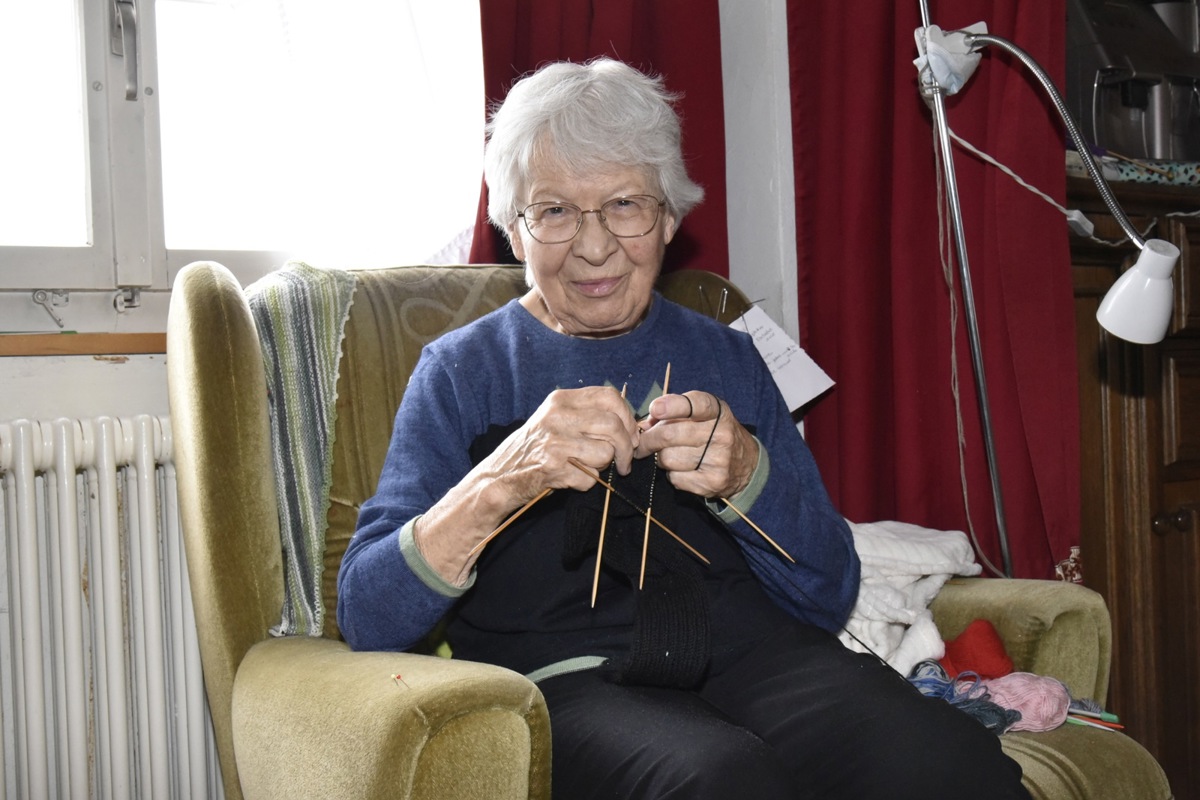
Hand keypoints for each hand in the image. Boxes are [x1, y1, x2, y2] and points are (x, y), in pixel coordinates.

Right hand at [484, 386, 639, 504]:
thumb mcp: (557, 419)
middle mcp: (557, 416)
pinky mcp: (552, 467)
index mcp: (561, 400)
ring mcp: (554, 441)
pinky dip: (587, 483)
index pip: (610, 397)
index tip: (631, 435)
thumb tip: (634, 427)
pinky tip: (571, 478)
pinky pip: (591, 477)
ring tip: (587, 467)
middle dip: (626, 448)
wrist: (500, 476)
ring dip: (605, 466)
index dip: (628, 417)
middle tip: (624, 463)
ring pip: (606, 452)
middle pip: (613, 425)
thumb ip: (589, 415)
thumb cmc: (536, 448)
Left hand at [635, 391, 757, 497]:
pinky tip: (682, 469)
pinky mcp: (712, 482)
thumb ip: (674, 412)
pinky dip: (672, 474)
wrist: (747, 464)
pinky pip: (675, 478)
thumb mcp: (703, 414)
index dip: (672, 406)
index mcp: (717, 412)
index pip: (695, 404)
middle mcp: (721, 434)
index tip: (655, 409)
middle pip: (669, 435)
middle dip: (648, 440)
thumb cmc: (715, 433)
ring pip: (668, 458)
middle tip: (641, 444)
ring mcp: (718, 460)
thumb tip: (645, 424)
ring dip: (660, 458)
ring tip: (669, 455)